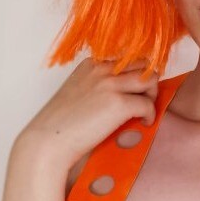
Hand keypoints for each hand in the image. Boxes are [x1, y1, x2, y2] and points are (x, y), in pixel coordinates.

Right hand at [19, 56, 159, 169]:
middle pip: (144, 64)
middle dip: (147, 82)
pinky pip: (148, 104)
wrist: (48, 141)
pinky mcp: (118, 104)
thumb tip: (120, 93)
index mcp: (91, 64)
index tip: (134, 90)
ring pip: (151, 79)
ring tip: (142, 111)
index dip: (135, 75)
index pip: (127, 59)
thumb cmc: (59, 125)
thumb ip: (96, 85)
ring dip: (151, 95)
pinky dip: (150, 115)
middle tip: (142, 100)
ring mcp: (110, 85)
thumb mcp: (76, 92)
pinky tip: (142, 123)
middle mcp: (102, 69)